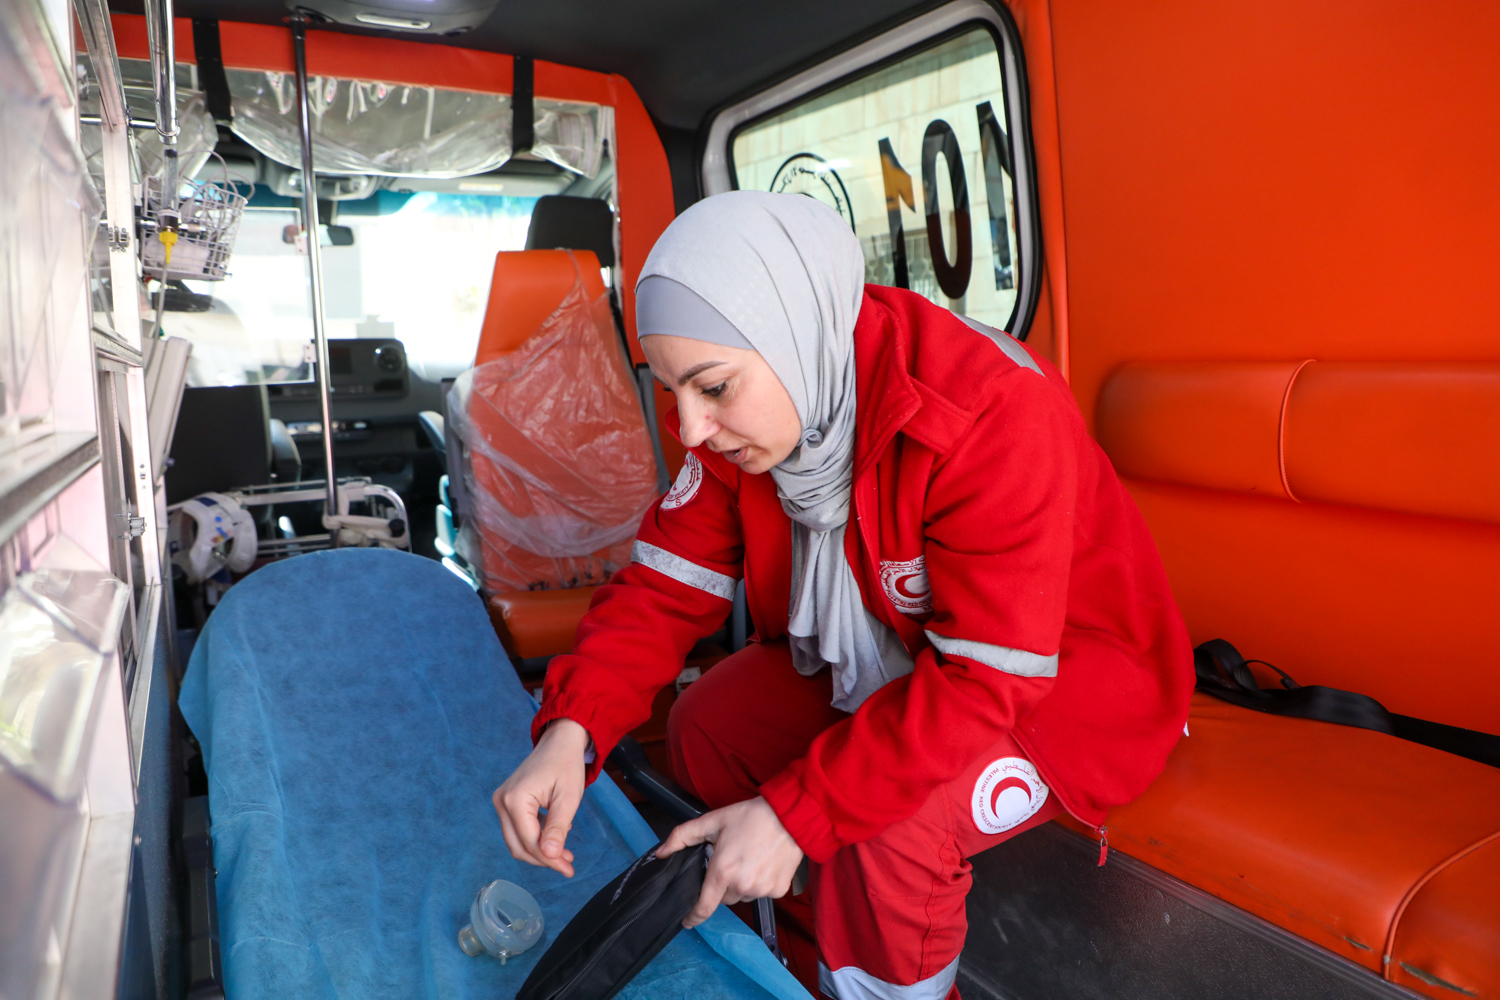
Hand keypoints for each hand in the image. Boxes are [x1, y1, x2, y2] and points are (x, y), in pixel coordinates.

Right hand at [493, 718, 589, 876]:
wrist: (559, 742)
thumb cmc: (566, 765)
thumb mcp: (568, 798)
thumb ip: (558, 828)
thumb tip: (551, 856)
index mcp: (515, 799)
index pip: (530, 841)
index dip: (550, 860)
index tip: (569, 870)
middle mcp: (502, 802)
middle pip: (518, 846)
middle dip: (543, 859)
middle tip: (567, 865)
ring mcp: (501, 802)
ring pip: (516, 841)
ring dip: (539, 851)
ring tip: (564, 854)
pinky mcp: (506, 803)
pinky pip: (518, 829)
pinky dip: (535, 838)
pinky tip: (555, 837)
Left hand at [656, 797, 803, 928]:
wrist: (790, 816)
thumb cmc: (751, 817)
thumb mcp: (713, 821)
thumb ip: (682, 836)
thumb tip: (660, 853)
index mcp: (722, 872)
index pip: (703, 907)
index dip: (692, 917)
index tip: (687, 922)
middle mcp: (742, 886)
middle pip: (724, 897)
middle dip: (722, 885)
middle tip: (729, 861)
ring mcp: (762, 890)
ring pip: (743, 896)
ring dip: (741, 885)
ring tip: (749, 859)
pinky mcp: (778, 891)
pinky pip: (762, 893)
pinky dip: (760, 883)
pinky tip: (764, 863)